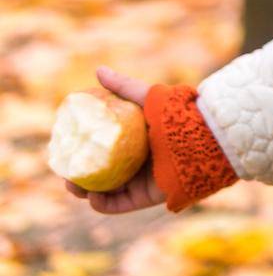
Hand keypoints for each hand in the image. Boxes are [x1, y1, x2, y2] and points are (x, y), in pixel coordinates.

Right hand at [60, 66, 166, 213]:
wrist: (204, 139)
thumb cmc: (177, 115)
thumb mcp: (148, 98)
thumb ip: (124, 87)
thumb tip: (98, 70)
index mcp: (135, 140)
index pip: (102, 148)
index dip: (82, 151)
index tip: (65, 149)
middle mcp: (137, 161)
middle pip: (100, 172)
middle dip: (79, 175)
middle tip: (66, 173)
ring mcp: (141, 180)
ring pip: (106, 191)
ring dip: (85, 192)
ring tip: (74, 186)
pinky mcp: (147, 196)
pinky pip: (120, 205)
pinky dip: (103, 204)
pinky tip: (92, 197)